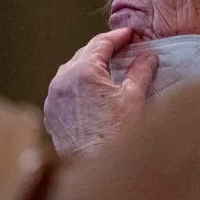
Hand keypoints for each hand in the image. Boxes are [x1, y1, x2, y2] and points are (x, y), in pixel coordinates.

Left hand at [44, 28, 158, 157]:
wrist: (94, 164)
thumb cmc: (115, 133)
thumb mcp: (133, 97)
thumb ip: (141, 71)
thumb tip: (148, 56)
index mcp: (83, 71)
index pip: (101, 43)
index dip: (117, 36)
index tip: (129, 34)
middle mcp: (63, 79)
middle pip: (84, 54)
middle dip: (103, 50)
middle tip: (122, 49)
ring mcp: (53, 96)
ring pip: (71, 70)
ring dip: (89, 66)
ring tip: (107, 70)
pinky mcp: (51, 112)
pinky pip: (63, 89)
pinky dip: (78, 84)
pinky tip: (92, 92)